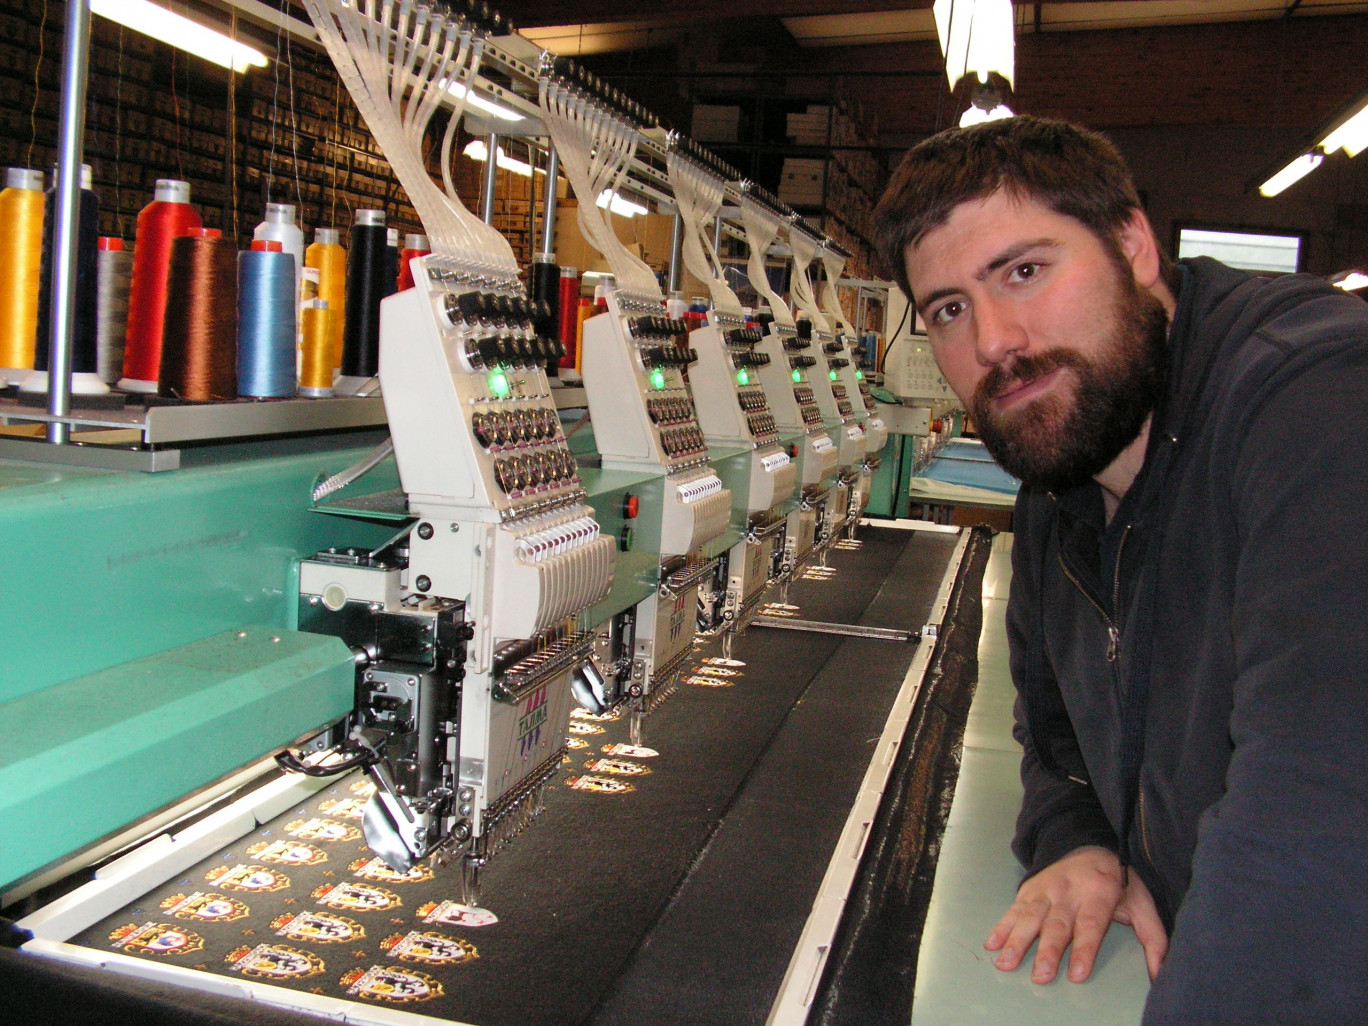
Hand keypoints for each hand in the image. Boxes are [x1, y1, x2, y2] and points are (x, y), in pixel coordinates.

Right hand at [984, 846, 1167, 983]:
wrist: (1087, 843)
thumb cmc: (1117, 880)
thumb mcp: (1142, 902)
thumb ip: (1153, 937)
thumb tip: (1161, 972)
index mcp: (1098, 892)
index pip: (1091, 925)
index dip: (1084, 949)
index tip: (1077, 974)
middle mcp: (1069, 891)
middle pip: (1057, 924)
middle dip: (1048, 951)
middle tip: (1041, 975)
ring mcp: (1045, 889)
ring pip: (1030, 917)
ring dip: (1017, 941)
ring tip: (1007, 963)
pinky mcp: (1029, 889)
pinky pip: (1013, 909)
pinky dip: (1001, 926)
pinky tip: (993, 944)